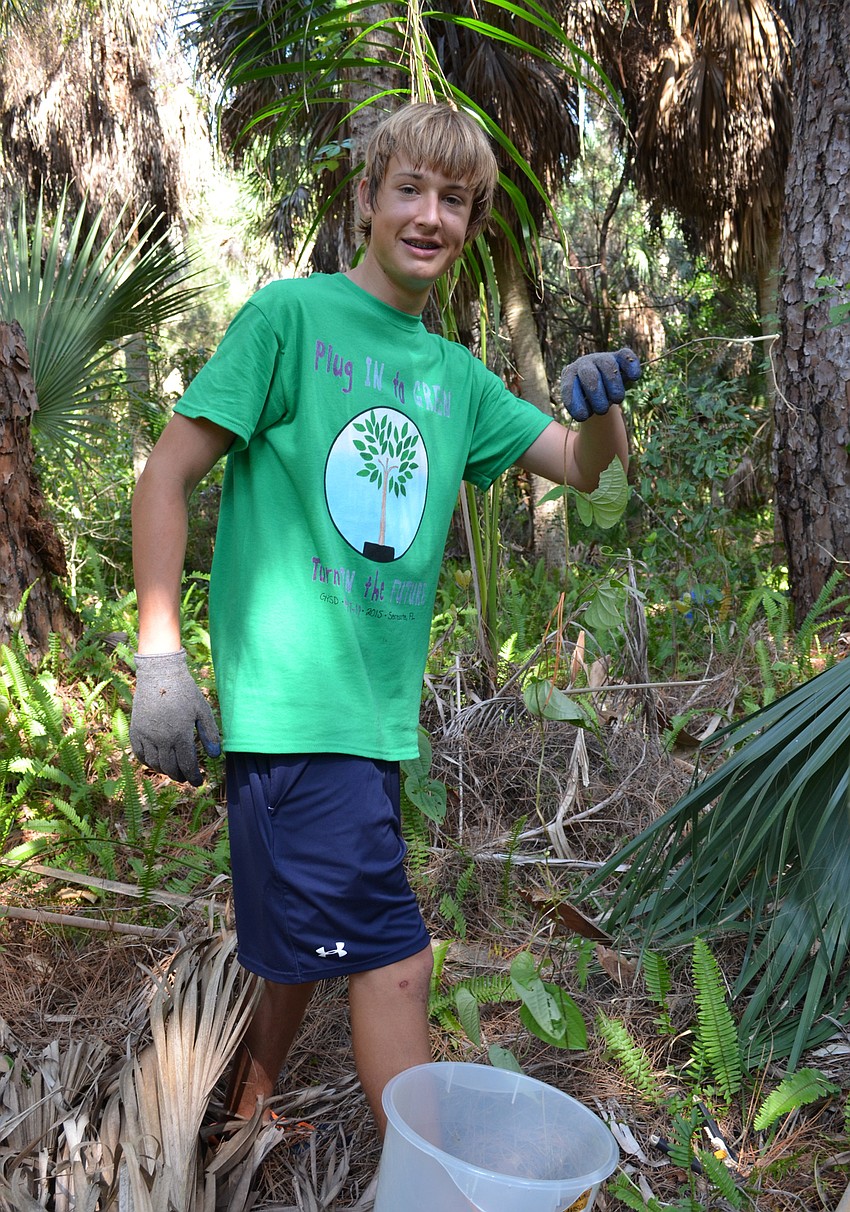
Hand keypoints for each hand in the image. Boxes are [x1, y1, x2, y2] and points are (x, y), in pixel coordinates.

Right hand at [130, 649, 220, 785]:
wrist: (159, 674)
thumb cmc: (185, 691)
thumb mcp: (202, 710)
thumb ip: (209, 733)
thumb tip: (215, 756)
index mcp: (180, 735)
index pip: (187, 765)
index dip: (194, 777)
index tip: (199, 781)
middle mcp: (162, 739)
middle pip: (170, 768)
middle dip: (180, 776)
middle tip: (186, 777)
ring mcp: (146, 735)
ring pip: (155, 764)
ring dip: (165, 771)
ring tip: (173, 770)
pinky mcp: (135, 730)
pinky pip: (140, 754)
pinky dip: (148, 762)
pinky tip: (156, 762)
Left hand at [560, 348, 640, 421]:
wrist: (603, 387)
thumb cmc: (589, 400)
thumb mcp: (581, 407)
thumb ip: (579, 412)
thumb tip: (582, 417)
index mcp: (570, 375)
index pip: (569, 387)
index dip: (575, 402)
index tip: (582, 417)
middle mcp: (584, 363)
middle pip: (589, 375)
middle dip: (595, 393)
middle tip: (602, 410)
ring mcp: (602, 358)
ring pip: (608, 365)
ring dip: (614, 384)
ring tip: (617, 400)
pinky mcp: (620, 356)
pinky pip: (626, 356)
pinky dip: (631, 365)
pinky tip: (634, 377)